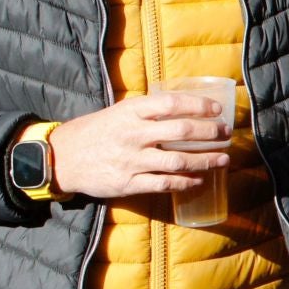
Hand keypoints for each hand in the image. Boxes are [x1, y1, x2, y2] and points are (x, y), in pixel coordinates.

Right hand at [49, 93, 230, 199]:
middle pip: (182, 132)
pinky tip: (200, 179)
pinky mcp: (129, 183)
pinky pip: (165, 184)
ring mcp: (132, 160)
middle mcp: (134, 134)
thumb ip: (148, 111)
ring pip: (179, 161)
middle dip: (211, 133)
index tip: (218, 109)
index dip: (200, 106)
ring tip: (223, 159)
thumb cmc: (96, 131)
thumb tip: (185, 108)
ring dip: (206, 160)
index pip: (173, 104)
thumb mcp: (119, 111)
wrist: (63, 158)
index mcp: (131, 111)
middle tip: (226, 134)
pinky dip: (187, 183)